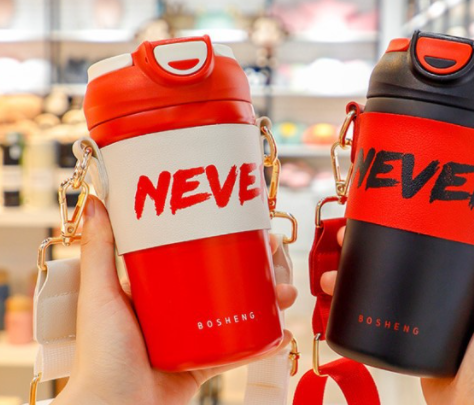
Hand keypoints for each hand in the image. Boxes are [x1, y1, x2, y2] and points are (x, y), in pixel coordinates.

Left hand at [55, 196, 296, 404]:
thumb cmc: (99, 356)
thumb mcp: (99, 294)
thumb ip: (99, 250)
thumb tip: (97, 202)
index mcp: (157, 289)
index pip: (198, 253)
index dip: (227, 237)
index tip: (249, 225)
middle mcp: (180, 309)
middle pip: (228, 278)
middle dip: (259, 267)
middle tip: (276, 257)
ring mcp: (196, 335)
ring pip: (242, 309)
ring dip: (269, 298)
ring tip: (285, 293)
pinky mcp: (207, 363)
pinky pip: (242, 348)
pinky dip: (266, 339)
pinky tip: (283, 330)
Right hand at [321, 191, 473, 404]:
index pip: (442, 236)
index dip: (414, 218)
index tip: (391, 202)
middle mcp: (451, 293)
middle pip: (405, 257)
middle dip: (373, 243)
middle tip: (347, 232)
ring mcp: (428, 316)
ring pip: (386, 284)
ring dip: (356, 272)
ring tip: (333, 267)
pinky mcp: (410, 339)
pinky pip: (379, 315)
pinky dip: (356, 303)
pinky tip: (338, 295)